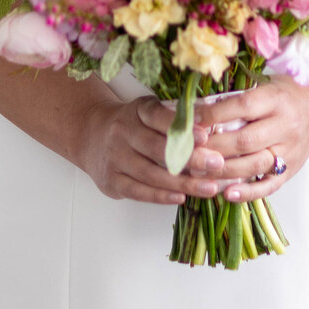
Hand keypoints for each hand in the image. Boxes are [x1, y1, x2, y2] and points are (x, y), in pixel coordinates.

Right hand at [78, 96, 226, 205]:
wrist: (91, 136)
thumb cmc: (132, 124)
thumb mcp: (149, 111)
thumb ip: (174, 117)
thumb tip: (211, 121)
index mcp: (136, 111)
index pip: (158, 116)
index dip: (181, 127)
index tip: (206, 135)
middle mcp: (122, 133)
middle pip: (158, 149)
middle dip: (190, 158)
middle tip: (217, 164)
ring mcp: (115, 158)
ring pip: (151, 174)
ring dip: (182, 183)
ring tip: (208, 188)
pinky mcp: (111, 181)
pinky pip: (139, 191)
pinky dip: (161, 196)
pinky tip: (181, 198)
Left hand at [192, 76, 308, 203]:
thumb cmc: (289, 89)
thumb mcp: (265, 82)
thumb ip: (236, 96)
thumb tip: (197, 108)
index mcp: (277, 99)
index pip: (241, 108)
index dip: (213, 115)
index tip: (189, 120)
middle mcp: (285, 125)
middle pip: (244, 140)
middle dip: (212, 147)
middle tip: (186, 151)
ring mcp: (290, 150)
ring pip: (253, 165)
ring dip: (222, 172)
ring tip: (196, 173)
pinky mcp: (292, 169)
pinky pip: (269, 185)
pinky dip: (247, 192)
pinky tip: (226, 194)